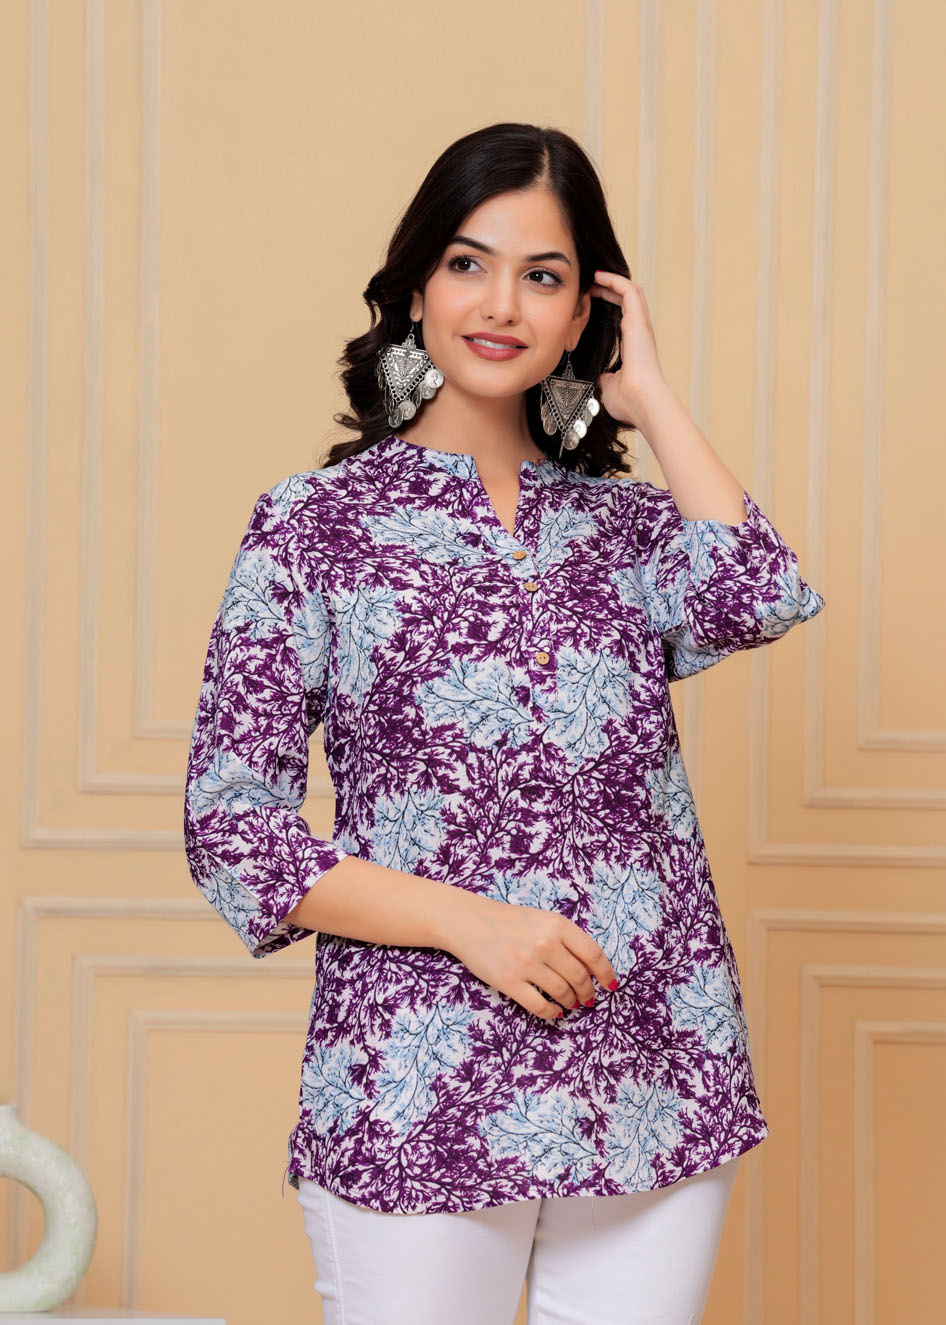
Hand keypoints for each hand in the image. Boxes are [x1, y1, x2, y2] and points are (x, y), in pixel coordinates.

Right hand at [445, 895, 619, 1021]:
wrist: (468, 922)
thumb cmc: (509, 921)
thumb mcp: (542, 919)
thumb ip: (566, 939)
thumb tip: (592, 969)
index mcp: (557, 925)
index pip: (593, 954)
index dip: (606, 973)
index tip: (611, 985)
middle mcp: (545, 944)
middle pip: (579, 977)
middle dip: (588, 993)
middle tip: (588, 1000)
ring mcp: (526, 964)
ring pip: (562, 993)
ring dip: (571, 1003)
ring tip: (570, 1004)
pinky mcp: (509, 982)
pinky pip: (539, 1006)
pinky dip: (552, 1013)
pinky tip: (553, 1011)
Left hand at [590, 271, 667, 426]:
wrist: (642, 401)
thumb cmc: (629, 400)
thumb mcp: (610, 386)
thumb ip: (606, 378)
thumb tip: (602, 378)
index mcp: (634, 345)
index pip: (624, 315)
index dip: (609, 303)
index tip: (592, 298)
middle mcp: (640, 332)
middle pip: (629, 299)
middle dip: (610, 288)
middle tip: (591, 283)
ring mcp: (641, 326)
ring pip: (631, 291)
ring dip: (613, 281)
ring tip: (595, 276)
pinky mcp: (638, 321)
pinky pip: (629, 291)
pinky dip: (615, 280)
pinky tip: (599, 276)